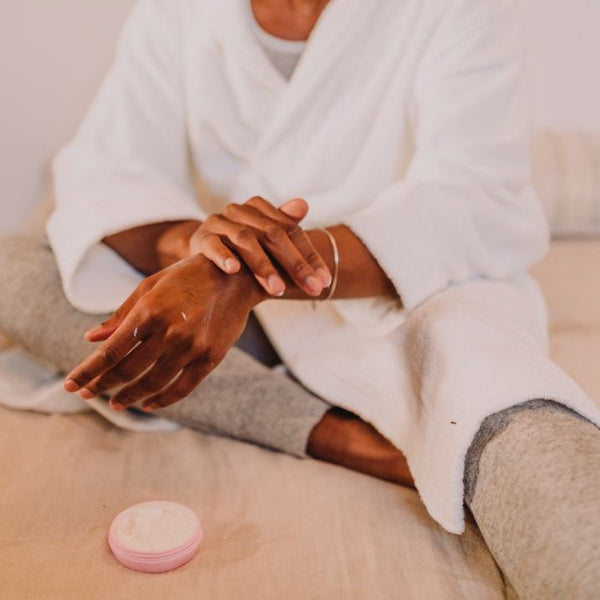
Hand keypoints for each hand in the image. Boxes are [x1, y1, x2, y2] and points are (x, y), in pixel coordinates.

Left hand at [63, 255, 264, 410]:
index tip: (71, 385)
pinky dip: (162, 400)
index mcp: (150, 311)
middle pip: (128, 370)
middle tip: (87, 395)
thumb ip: (121, 314)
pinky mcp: (210, 358)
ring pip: (153, 383)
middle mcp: (170, 332)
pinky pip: (182, 388)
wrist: (235, 278)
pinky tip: (148, 404)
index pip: (111, 351)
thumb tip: (91, 338)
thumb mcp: (150, 287)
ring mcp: (192, 347)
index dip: (88, 371)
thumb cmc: (186, 278)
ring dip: (129, 397)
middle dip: (102, 385)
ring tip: (115, 403)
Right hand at [189, 197, 331, 297]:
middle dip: (295, 264)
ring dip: (262, 265)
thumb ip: (286, 226)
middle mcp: (240, 210)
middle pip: (273, 235)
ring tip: (278, 289)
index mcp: (260, 208)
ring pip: (245, 240)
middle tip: (311, 289)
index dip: (309, 256)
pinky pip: (213, 245)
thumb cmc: (241, 246)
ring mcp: (219, 222)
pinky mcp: (201, 237)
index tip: (324, 281)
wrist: (201, 246)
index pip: (291, 231)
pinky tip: (234, 270)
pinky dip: (223, 256)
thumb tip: (303, 204)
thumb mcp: (265, 238)